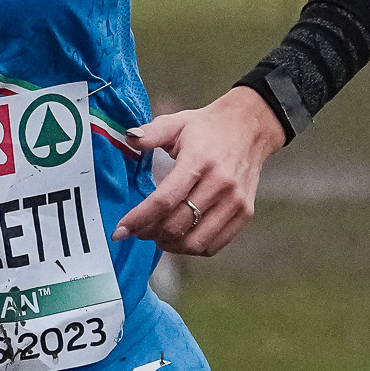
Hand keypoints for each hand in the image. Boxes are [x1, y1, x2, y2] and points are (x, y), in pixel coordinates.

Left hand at [113, 87, 285, 256]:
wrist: (249, 127)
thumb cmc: (206, 127)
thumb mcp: (177, 122)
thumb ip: (151, 132)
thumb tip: (128, 138)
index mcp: (199, 159)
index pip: (165, 200)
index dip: (139, 219)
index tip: (120, 230)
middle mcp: (220, 183)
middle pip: (178, 224)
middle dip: (150, 233)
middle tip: (137, 231)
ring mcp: (235, 201)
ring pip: (195, 241)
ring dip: (170, 245)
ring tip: (156, 236)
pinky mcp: (244, 213)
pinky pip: (214, 245)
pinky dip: (191, 247)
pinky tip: (179, 237)